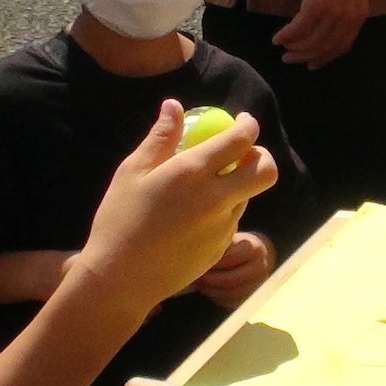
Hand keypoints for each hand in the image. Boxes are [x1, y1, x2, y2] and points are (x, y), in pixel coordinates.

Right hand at [69, 103, 278, 312]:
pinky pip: (232, 220)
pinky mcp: (222, 248)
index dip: (248, 125)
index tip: (242, 121)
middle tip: (242, 153)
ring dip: (237, 184)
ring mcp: (224, 226)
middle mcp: (217, 199)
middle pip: (266, 170)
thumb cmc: (120, 219)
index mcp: (194, 173)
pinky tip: (191, 218)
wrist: (122, 279)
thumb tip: (175, 106)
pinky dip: (222, 210)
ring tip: (202, 188)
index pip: (241, 140)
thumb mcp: (132, 172)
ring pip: (248, 196)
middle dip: (261, 156)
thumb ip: (160, 137)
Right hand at [276, 0, 370, 68]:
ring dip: (294, 48)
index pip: (342, 46)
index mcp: (360, 14)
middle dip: (306, 56)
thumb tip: (326, 27)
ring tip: (281, 48)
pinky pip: (299, 28)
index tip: (311, 64)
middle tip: (289, 59)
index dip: (325, 58)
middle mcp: (350, 16)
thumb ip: (342, 7)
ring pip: (311, 40)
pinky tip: (277, 37)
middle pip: (325, 47)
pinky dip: (287, 35)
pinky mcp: (317, 3)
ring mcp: (335, 11)